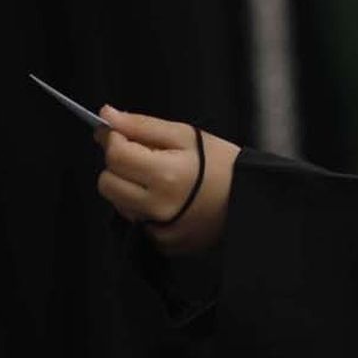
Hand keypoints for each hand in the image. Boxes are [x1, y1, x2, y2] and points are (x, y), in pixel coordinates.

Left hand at [94, 106, 241, 254]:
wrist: (250, 199)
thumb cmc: (223, 164)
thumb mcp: (187, 135)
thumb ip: (143, 125)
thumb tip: (107, 115)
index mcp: (165, 174)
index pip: (115, 154)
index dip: (114, 139)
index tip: (125, 135)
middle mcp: (157, 205)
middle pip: (107, 183)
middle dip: (119, 166)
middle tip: (145, 158)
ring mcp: (159, 228)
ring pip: (117, 203)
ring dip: (128, 188)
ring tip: (158, 180)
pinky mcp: (162, 242)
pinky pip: (135, 222)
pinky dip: (142, 209)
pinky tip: (166, 200)